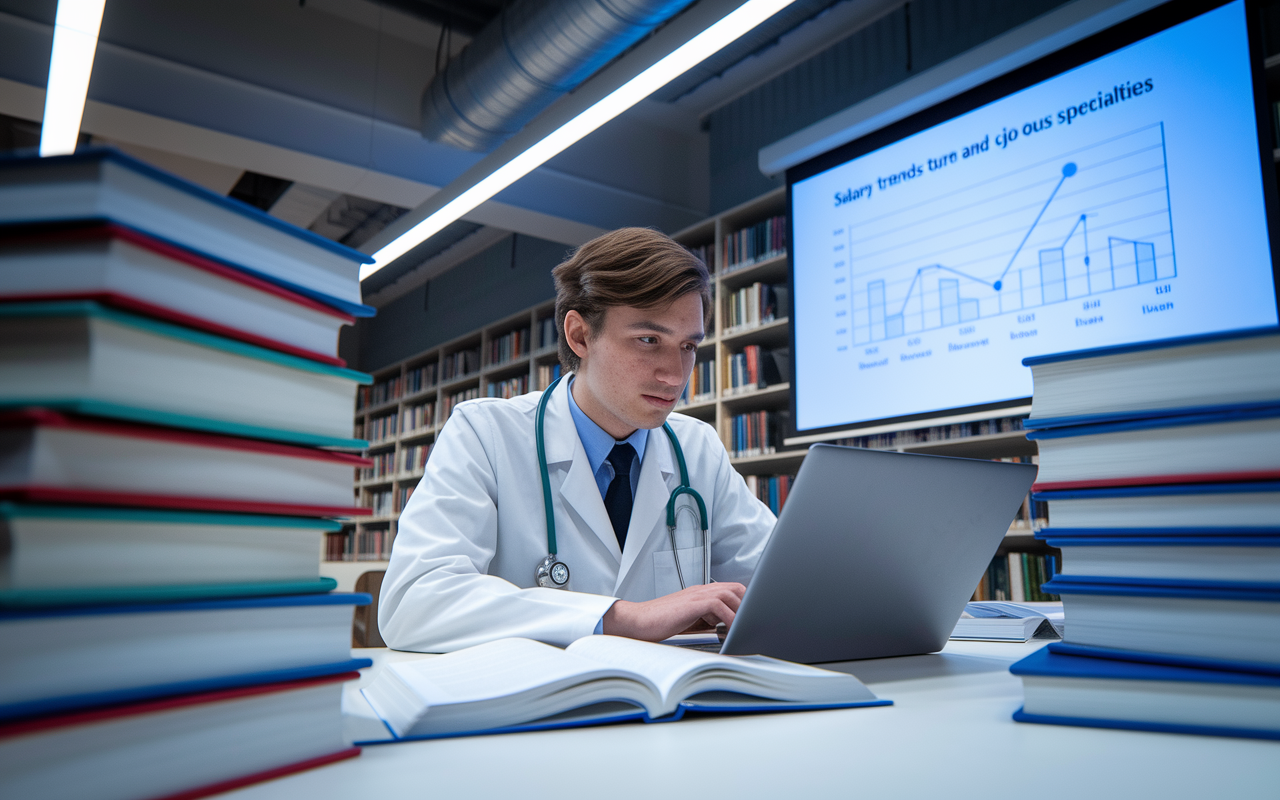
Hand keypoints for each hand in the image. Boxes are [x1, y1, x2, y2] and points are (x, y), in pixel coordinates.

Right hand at [601, 582, 745, 641]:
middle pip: (736, 589)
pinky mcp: (691, 603)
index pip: (732, 589)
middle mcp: (700, 590)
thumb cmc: (659, 623)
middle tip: (753, 623)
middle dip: (748, 606)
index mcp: (700, 593)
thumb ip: (707, 621)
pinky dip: (729, 618)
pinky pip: (718, 605)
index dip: (745, 602)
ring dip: (741, 612)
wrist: (637, 621)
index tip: (753, 617)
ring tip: (745, 628)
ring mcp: (696, 595)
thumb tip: (726, 631)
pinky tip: (731, 631)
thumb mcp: (689, 621)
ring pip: (730, 594)